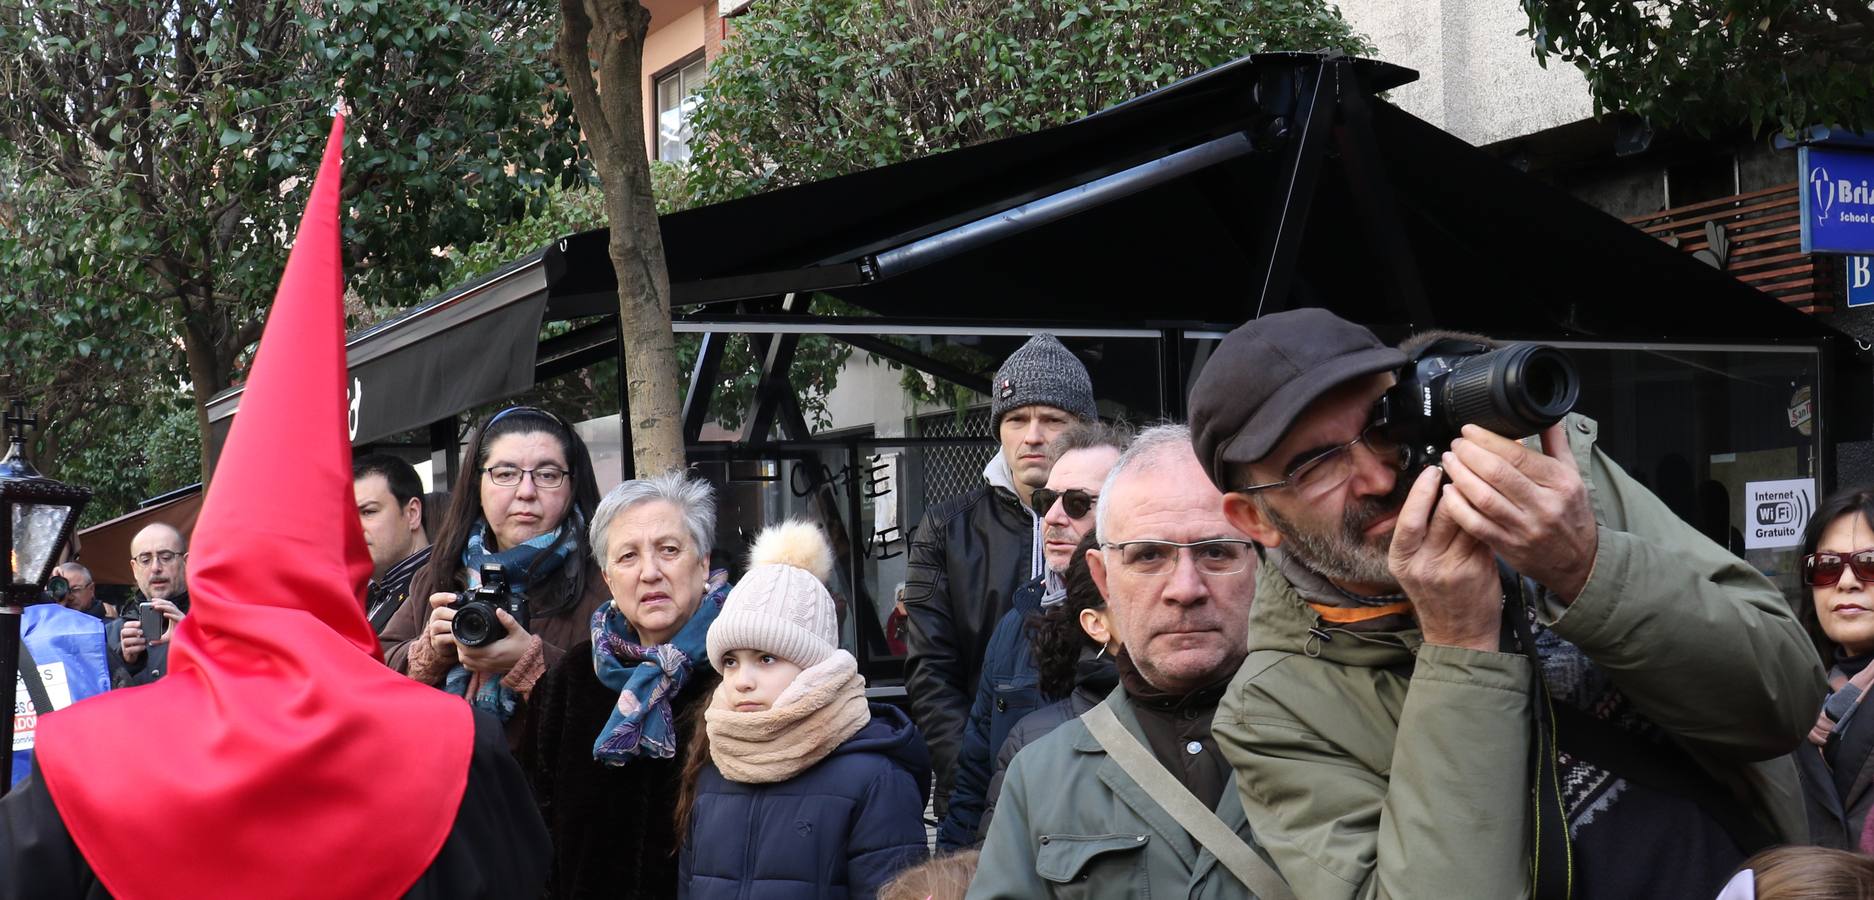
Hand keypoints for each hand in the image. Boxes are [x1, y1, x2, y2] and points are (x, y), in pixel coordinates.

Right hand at [120, 617, 146, 662]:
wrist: (133, 654)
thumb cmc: (137, 642)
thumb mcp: (140, 635)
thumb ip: (143, 631)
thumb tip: (151, 627)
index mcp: (127, 631)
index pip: (126, 625)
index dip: (132, 623)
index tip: (140, 623)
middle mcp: (124, 637)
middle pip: (123, 632)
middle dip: (133, 631)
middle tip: (142, 632)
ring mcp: (124, 645)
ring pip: (126, 641)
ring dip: (136, 640)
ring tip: (144, 640)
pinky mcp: (126, 652)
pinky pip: (129, 650)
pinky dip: (137, 648)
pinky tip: (143, 647)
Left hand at [147, 598, 185, 645]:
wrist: (187, 642)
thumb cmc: (178, 638)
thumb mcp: (166, 638)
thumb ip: (158, 640)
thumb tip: (150, 642)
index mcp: (174, 616)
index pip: (167, 605)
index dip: (161, 601)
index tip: (152, 601)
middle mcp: (178, 614)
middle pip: (169, 604)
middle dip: (160, 602)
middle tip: (151, 603)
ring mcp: (181, 617)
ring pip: (172, 609)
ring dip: (163, 606)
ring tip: (155, 607)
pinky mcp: (183, 621)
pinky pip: (176, 617)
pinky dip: (170, 615)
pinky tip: (164, 615)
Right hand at [425, 591, 459, 661]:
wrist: (450, 646)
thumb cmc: (456, 626)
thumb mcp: (459, 614)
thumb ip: (466, 604)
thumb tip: (480, 589)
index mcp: (441, 608)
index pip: (435, 599)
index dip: (443, 597)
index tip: (455, 597)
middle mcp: (435, 618)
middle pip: (438, 611)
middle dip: (451, 613)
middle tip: (462, 616)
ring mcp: (434, 630)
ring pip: (438, 625)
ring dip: (451, 626)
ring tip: (462, 626)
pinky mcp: (436, 641)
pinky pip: (441, 638)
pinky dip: (451, 637)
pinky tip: (458, 637)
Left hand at [457, 609, 531, 674]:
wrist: (530, 662)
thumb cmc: (524, 647)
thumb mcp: (518, 631)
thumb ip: (507, 620)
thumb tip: (498, 611)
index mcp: (492, 651)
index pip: (467, 648)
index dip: (459, 640)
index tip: (458, 631)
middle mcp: (487, 661)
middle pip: (463, 656)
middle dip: (458, 645)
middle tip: (460, 634)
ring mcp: (487, 667)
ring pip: (465, 663)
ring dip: (462, 653)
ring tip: (464, 642)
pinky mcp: (488, 669)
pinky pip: (471, 668)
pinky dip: (467, 661)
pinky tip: (470, 653)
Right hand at [1388, 465, 1502, 651]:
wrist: (1459, 635)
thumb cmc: (1439, 596)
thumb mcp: (1418, 566)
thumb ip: (1427, 534)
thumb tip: (1443, 492)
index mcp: (1402, 558)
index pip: (1410, 517)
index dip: (1421, 491)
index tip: (1433, 469)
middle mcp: (1423, 563)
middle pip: (1441, 513)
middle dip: (1455, 484)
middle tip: (1466, 462)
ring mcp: (1451, 567)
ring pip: (1467, 519)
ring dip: (1477, 494)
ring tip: (1485, 474)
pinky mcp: (1476, 570)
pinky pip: (1483, 533)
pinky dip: (1490, 515)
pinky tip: (1498, 500)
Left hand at [1439, 422, 1597, 602]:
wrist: (1579, 561)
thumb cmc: (1572, 515)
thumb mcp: (1573, 476)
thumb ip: (1556, 444)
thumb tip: (1543, 415)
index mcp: (1560, 483)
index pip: (1518, 455)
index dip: (1488, 440)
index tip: (1469, 431)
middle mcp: (1544, 505)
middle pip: (1497, 473)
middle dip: (1469, 454)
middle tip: (1456, 444)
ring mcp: (1524, 527)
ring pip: (1484, 497)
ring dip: (1460, 475)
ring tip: (1449, 461)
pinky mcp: (1508, 546)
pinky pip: (1476, 524)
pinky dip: (1458, 506)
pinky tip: (1448, 491)